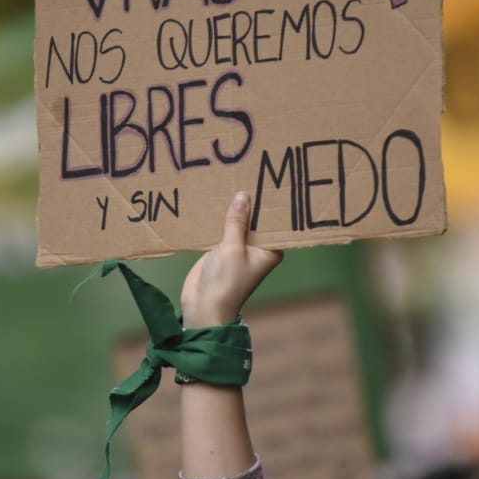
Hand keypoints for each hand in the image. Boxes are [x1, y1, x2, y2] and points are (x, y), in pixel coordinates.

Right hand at [180, 192, 282, 327]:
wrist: (203, 306)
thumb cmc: (226, 282)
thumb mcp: (232, 248)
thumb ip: (237, 221)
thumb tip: (244, 196)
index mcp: (270, 250)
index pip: (275, 221)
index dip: (272, 203)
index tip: (270, 182)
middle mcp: (257, 248)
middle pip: (256, 219)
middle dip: (251, 202)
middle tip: (248, 172)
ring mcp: (239, 248)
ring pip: (237, 223)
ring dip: (232, 209)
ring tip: (230, 180)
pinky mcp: (221, 250)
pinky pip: (222, 229)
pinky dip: (218, 218)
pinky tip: (213, 200)